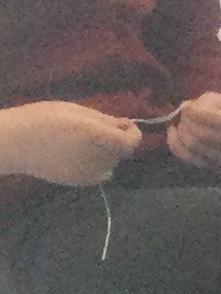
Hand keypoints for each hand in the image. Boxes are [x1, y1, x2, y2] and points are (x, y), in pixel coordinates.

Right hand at [0, 98, 142, 185]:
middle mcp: (98, 158)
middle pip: (121, 152)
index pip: (131, 142)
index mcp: (96, 137)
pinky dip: (98, 164)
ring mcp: (90, 174)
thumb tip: (125, 125)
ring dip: (107, 153)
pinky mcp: (81, 183)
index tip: (125, 124)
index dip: (133, 133)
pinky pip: (100, 173)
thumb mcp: (75, 110)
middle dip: (117, 140)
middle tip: (99, 129)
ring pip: (112, 163)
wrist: (15, 144)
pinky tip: (79, 155)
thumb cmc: (42, 119)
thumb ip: (104, 120)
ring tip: (84, 142)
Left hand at [167, 89, 220, 166]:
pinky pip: (186, 155)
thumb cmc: (219, 111)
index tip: (185, 106)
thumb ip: (202, 103)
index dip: (196, 113)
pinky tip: (173, 131)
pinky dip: (174, 142)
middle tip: (184, 115)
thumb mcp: (214, 100)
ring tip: (182, 123)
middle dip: (187, 122)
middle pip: (204, 134)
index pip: (216, 120)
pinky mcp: (208, 164)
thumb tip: (185, 109)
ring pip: (194, 145)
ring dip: (181, 131)